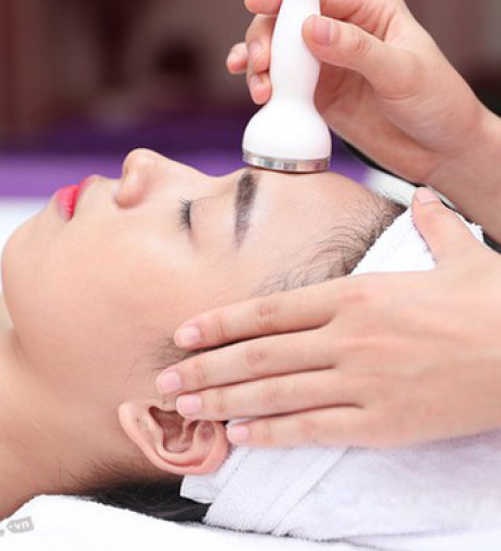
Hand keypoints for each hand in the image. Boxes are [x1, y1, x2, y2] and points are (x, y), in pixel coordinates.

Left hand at [155, 189, 500, 447]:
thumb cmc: (494, 300)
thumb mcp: (459, 254)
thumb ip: (429, 226)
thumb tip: (423, 197)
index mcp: (356, 294)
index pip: (270, 310)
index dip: (221, 323)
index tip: (185, 333)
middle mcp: (348, 336)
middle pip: (260, 354)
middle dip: (206, 369)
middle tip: (165, 381)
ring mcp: (362, 381)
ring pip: (276, 393)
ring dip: (225, 403)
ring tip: (186, 410)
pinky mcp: (384, 422)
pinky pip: (315, 428)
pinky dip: (273, 433)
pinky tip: (241, 436)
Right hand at [228, 0, 489, 189]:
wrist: (438, 150)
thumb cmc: (436, 102)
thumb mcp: (402, 71)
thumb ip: (356, 49)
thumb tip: (311, 28)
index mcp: (368, 10)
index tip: (257, 2)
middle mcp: (341, 32)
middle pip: (286, 21)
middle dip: (265, 38)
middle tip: (262, 64)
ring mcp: (324, 65)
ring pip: (277, 53)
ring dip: (259, 66)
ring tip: (262, 89)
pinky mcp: (315, 95)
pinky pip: (280, 85)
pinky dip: (263, 87)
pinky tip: (260, 96)